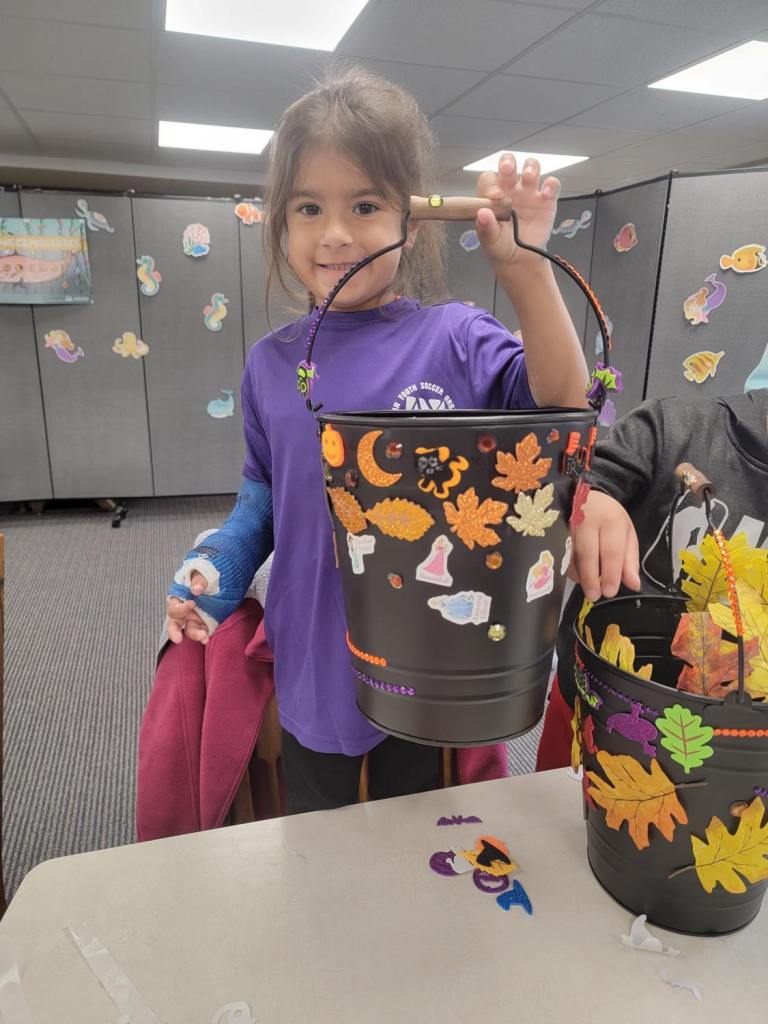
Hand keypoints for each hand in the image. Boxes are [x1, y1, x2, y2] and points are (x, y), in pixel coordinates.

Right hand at [166, 571, 209, 644]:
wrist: (218, 578)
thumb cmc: (205, 573)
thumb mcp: (202, 573)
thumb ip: (199, 580)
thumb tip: (196, 589)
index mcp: (179, 599)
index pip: (174, 607)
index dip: (181, 608)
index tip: (193, 603)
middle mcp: (184, 611)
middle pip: (174, 624)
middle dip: (174, 632)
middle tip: (178, 639)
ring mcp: (194, 618)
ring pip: (190, 630)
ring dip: (195, 635)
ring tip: (204, 638)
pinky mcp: (205, 622)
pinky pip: (202, 631)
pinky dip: (204, 636)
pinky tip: (207, 638)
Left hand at [474, 154, 560, 268]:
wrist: (520, 260)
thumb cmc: (501, 247)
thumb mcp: (489, 240)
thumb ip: (485, 227)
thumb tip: (482, 214)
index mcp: (493, 196)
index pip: (489, 179)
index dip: (491, 184)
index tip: (495, 196)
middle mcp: (511, 189)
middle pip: (509, 164)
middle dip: (508, 162)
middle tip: (507, 170)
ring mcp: (529, 193)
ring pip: (531, 167)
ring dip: (530, 167)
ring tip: (528, 177)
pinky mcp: (547, 200)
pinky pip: (552, 185)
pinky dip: (551, 185)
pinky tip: (546, 194)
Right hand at [568, 490, 640, 601]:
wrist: (584, 496)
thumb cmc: (609, 517)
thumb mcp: (626, 534)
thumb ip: (630, 560)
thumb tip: (633, 585)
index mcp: (611, 520)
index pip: (611, 550)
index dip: (610, 573)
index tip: (609, 592)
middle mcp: (588, 520)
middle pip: (588, 553)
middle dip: (591, 578)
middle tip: (594, 596)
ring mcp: (568, 524)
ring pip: (571, 556)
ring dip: (579, 576)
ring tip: (588, 588)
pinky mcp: (554, 529)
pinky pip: (560, 554)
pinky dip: (569, 568)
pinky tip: (578, 575)